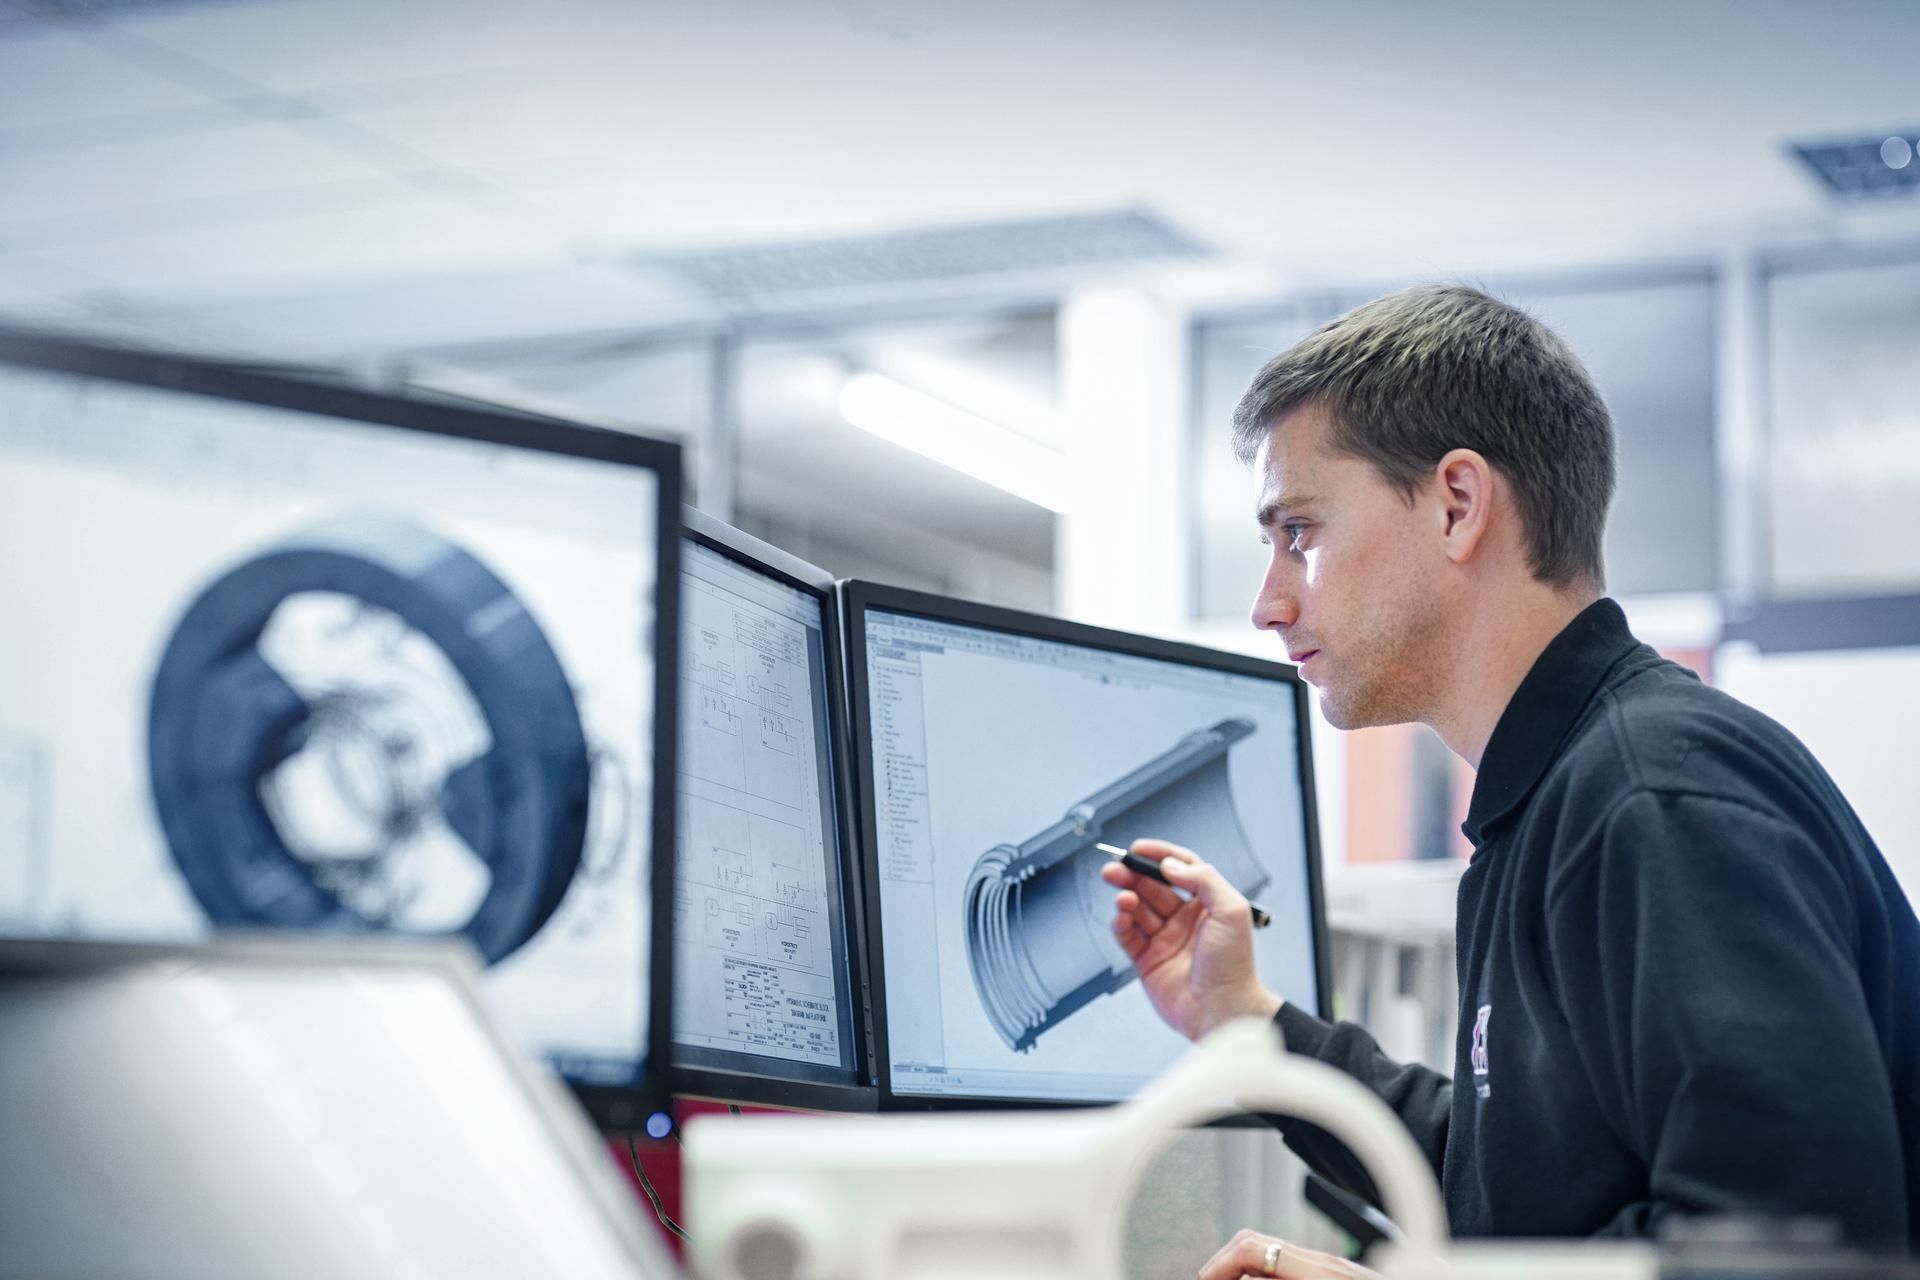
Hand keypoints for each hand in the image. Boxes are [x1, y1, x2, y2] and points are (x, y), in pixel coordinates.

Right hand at [1100, 838, 1279, 1040]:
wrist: (1223, 1009)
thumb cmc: (1234, 965)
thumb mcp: (1231, 910)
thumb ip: (1204, 880)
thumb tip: (1173, 865)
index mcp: (1206, 905)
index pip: (1180, 869)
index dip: (1160, 856)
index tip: (1139, 849)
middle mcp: (1184, 920)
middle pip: (1152, 887)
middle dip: (1132, 875)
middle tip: (1115, 868)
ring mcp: (1165, 940)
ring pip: (1137, 910)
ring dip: (1126, 898)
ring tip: (1122, 897)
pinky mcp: (1147, 961)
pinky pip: (1128, 936)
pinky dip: (1120, 924)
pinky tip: (1120, 916)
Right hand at [1199, 1228, 1377, 1279]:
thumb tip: (1245, 1278)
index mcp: (1320, 1272)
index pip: (1252, 1248)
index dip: (1218, 1266)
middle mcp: (1324, 1264)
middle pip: (1255, 1244)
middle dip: (1224, 1265)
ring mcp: (1330, 1269)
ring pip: (1271, 1257)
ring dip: (1244, 1273)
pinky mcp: (1336, 1276)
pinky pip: (1289, 1269)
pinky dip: (1267, 1278)